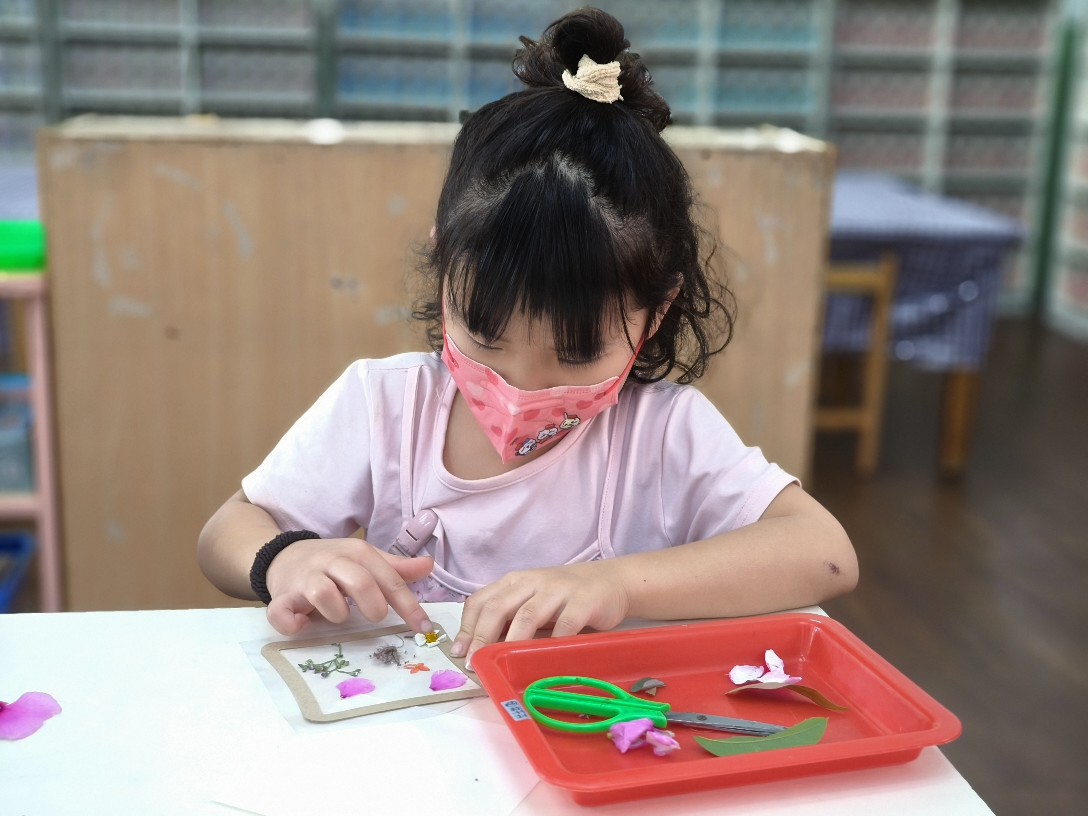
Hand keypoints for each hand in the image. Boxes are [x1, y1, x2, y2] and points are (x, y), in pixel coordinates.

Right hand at [264, 537, 434, 635]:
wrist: (285, 556)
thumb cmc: (333, 563)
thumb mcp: (365, 560)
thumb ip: (396, 567)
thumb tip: (429, 565)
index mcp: (357, 553)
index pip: (389, 578)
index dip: (409, 605)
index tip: (424, 628)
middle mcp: (331, 562)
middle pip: (359, 581)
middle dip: (374, 605)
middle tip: (376, 617)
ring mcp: (304, 578)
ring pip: (322, 593)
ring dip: (336, 612)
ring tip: (338, 616)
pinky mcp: (280, 596)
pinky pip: (281, 612)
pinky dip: (292, 624)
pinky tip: (303, 625)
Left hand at [450, 562, 629, 662]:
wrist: (611, 580)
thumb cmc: (565, 596)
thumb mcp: (533, 600)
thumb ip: (510, 617)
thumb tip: (480, 649)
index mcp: (515, 582)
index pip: (481, 600)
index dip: (467, 626)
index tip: (459, 651)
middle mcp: (532, 582)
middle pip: (499, 607)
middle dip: (482, 636)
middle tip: (475, 661)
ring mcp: (558, 590)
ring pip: (528, 614)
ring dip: (512, 641)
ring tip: (502, 662)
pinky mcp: (583, 601)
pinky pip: (565, 624)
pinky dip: (553, 643)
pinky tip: (545, 660)